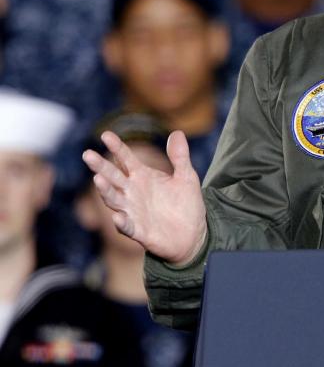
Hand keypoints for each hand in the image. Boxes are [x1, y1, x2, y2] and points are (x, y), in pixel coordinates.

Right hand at [82, 130, 206, 265]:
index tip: (106, 135)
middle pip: (113, 177)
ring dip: (105, 191)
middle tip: (88, 154)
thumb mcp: (187, 178)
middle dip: (100, 166)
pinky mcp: (139, 231)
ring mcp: (133, 211)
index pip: (125, 159)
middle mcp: (132, 192)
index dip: (117, 147)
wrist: (193, 234)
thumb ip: (180, 157)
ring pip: (114, 199)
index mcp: (142, 176)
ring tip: (98, 179)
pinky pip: (127, 226)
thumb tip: (177, 132)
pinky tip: (118, 217)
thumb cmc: (186, 204)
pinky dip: (122, 222)